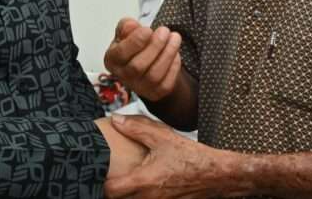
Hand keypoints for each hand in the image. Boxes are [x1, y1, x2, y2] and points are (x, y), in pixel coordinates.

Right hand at [103, 18, 182, 101]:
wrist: (145, 62)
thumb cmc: (134, 45)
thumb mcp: (126, 32)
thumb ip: (126, 26)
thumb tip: (131, 25)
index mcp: (112, 60)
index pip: (121, 54)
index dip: (135, 41)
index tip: (148, 29)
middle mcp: (123, 77)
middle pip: (138, 66)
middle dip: (154, 46)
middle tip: (164, 31)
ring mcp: (140, 87)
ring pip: (154, 75)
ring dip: (168, 53)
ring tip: (174, 37)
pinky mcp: (156, 93)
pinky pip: (167, 82)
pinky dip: (174, 66)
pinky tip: (175, 52)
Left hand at [103, 115, 230, 198]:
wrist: (215, 174)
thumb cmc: (190, 157)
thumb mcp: (162, 137)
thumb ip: (136, 128)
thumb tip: (115, 120)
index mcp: (143, 181)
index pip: (110, 191)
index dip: (100, 181)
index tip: (96, 169)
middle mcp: (147, 197)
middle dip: (109, 187)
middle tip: (104, 172)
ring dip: (124, 191)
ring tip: (120, 175)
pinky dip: (137, 193)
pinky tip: (139, 180)